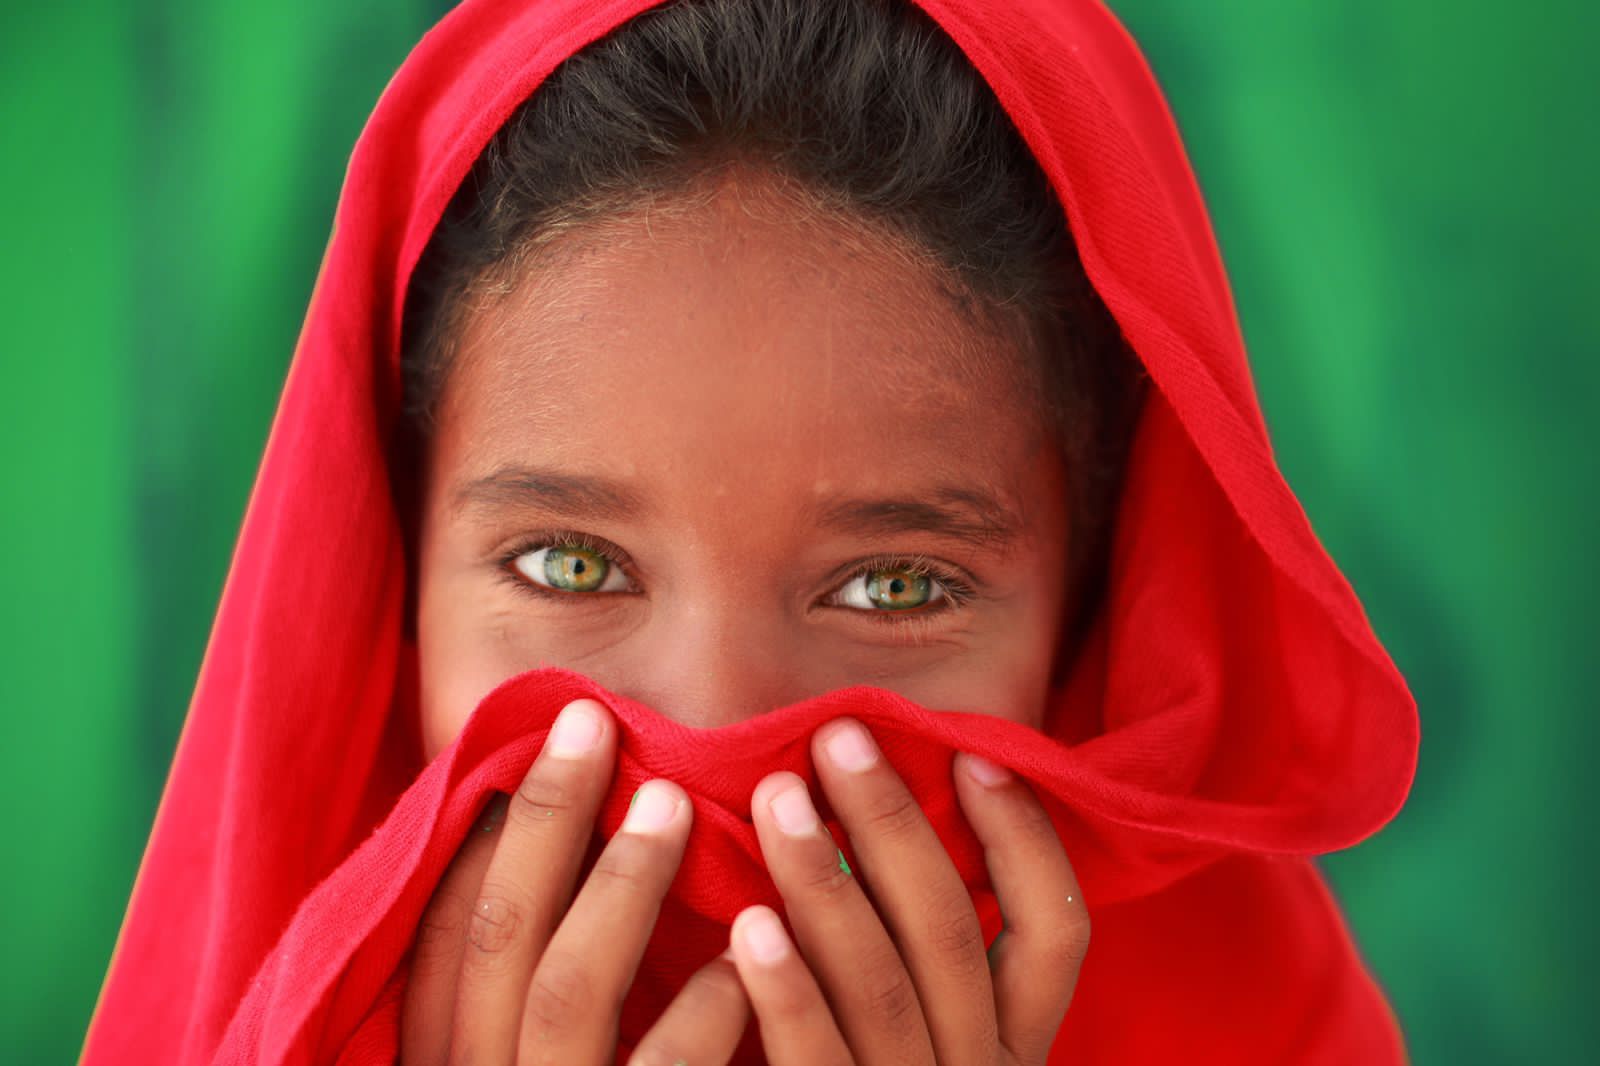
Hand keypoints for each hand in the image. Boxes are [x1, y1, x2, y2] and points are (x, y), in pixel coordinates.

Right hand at [399, 698, 751, 1064]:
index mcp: (447, 1058)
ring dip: (623, 883)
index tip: (531, 743)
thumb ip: (524, 985)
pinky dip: (704, 1006)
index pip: (446, 933)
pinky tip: (742, 957)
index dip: (483, 833)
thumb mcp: (525, 1055)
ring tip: (675, 805)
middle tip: (598, 724)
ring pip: (566, 989)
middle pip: (498, 935)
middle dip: (545, 817)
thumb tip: (549, 842)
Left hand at [725, 718, 1089, 1064]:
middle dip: (894, 827)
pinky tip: (749, 923)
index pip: (1057, 932)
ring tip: (778, 796)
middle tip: (838, 738)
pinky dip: (788, 994)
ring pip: (885, 987)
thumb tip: (881, 817)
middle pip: (953, 937)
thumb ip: (924, 954)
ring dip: (827, 883)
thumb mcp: (932, 1039)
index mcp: (1013, 1045)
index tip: (974, 758)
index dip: (1025, 841)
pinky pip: (820, 1065)